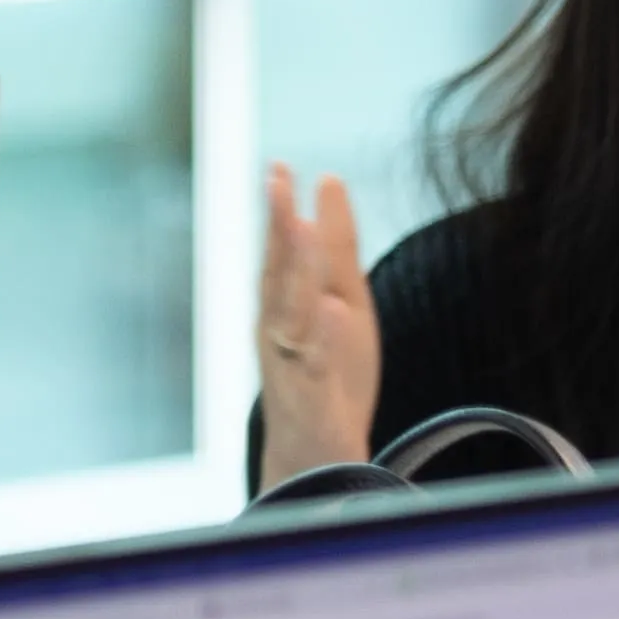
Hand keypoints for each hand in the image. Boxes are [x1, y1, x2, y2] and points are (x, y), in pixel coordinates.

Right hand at [254, 163, 377, 472]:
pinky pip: (312, 363)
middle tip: (275, 180)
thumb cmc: (330, 372)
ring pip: (287, 309)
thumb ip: (337, 246)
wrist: (320, 450)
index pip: (281, 249)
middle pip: (275, 270)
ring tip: (299, 229)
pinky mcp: (309, 392)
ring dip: (291, 269)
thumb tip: (330, 182)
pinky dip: (318, 338)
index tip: (280, 168)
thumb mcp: (344, 299)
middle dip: (275, 227)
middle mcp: (277, 326)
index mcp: (284, 302)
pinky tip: (330, 312)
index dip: (279, 210)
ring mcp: (289, 359)